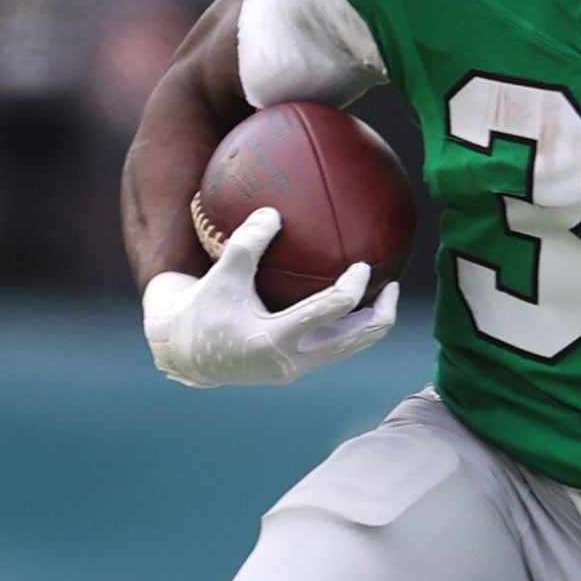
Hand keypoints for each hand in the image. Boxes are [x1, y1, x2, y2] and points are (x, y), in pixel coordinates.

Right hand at [141, 207, 396, 387]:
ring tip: (386, 293)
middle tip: (393, 284)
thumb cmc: (203, 310)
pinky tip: (357, 303)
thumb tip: (274, 212)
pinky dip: (353, 327)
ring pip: (353, 348)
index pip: (331, 311)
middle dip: (383, 313)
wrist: (187, 354)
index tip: (363, 265)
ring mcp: (298, 369)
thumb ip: (247, 244)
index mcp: (274, 340)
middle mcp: (292, 361)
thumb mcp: (222, 275)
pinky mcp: (298, 368)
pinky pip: (337, 347)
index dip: (354, 287)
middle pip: (358, 339)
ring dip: (373, 323)